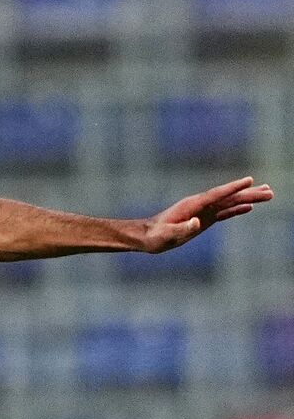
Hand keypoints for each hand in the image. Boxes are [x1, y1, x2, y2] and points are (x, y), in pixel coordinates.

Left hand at [142, 177, 273, 252]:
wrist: (147, 237)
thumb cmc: (155, 236)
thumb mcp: (167, 234)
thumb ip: (182, 228)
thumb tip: (197, 222)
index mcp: (192, 205)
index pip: (217, 194)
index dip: (233, 188)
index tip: (250, 180)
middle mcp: (200, 205)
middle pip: (228, 197)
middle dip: (249, 193)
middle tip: (271, 191)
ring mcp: (202, 211)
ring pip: (229, 203)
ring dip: (248, 199)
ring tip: (267, 195)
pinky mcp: (203, 219)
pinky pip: (224, 212)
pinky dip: (237, 209)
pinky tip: (249, 207)